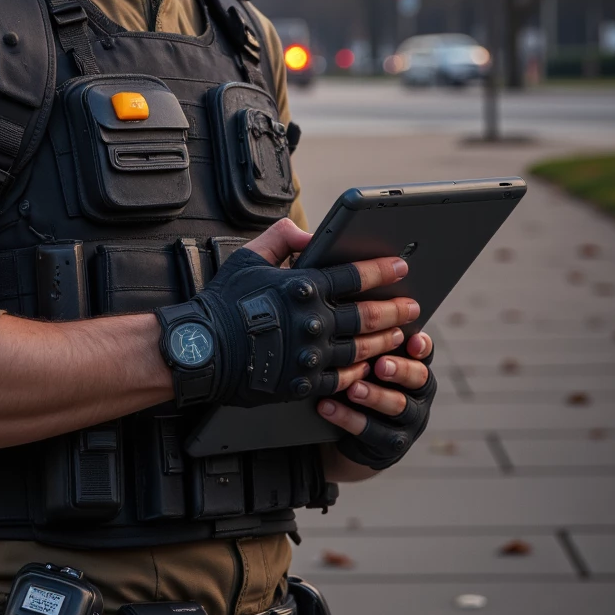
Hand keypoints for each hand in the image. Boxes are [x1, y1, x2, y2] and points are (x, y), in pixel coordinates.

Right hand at [155, 217, 420, 411]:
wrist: (201, 351)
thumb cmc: (223, 303)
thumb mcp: (248, 258)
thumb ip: (280, 237)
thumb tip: (307, 233)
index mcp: (302, 287)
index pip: (354, 275)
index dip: (381, 270)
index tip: (401, 266)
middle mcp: (312, 321)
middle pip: (368, 314)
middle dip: (396, 308)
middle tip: (413, 305)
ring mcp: (310, 354)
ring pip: (361, 347)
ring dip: (385, 339)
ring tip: (399, 333)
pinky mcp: (303, 382)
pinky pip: (343, 377)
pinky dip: (361, 370)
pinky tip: (370, 364)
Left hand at [320, 330, 436, 470]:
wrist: (351, 434)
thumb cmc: (358, 381)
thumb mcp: (364, 360)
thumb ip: (366, 339)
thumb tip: (349, 303)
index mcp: (415, 366)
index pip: (424, 353)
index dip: (422, 347)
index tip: (413, 340)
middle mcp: (418, 392)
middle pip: (418, 378)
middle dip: (400, 370)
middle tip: (381, 364)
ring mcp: (409, 421)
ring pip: (397, 406)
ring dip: (374, 396)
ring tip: (352, 388)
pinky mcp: (392, 444)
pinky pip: (371, 431)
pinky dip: (347, 417)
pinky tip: (326, 406)